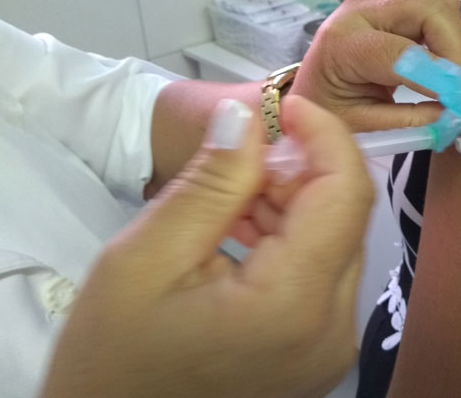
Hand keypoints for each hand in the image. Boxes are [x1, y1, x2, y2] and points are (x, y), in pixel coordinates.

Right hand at [41, 96, 373, 397]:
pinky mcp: (321, 352)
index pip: (345, 193)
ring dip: (294, 203)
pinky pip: (323, 273)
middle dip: (302, 169)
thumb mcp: (146, 257)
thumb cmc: (114, 353)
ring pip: (337, 240)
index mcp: (294, 305)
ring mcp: (332, 347)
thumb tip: (249, 116)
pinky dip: (292, 239)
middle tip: (240, 157)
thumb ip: (210, 183)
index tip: (283, 108)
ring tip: (230, 198)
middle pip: (346, 216)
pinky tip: (243, 230)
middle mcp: (334, 331)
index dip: (324, 135)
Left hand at [291, 0, 460, 131]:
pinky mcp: (394, 6)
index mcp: (342, 45)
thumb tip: (453, 111)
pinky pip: (436, 13)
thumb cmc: (327, 110)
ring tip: (447, 78)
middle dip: (454, 48)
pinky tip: (440, 66)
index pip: (400, 52)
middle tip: (456, 87)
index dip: (437, 75)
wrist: (309, 87)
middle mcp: (361, 13)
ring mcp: (379, 4)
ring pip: (439, 5)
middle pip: (430, 8)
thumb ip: (406, 119)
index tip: (457, 101)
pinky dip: (448, 39)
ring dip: (453, 42)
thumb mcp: (360, 124)